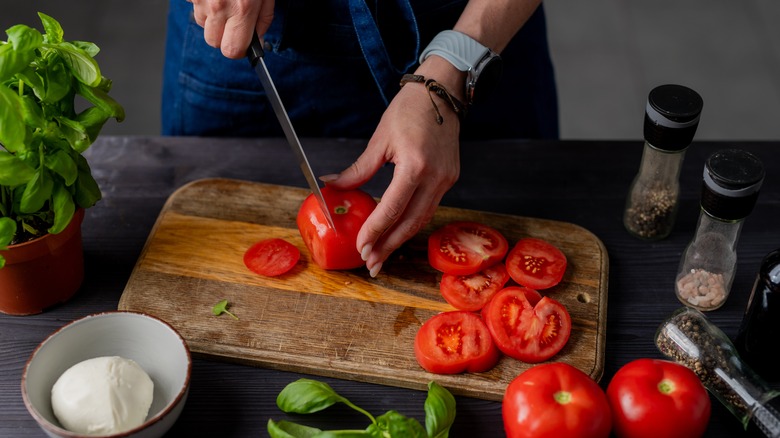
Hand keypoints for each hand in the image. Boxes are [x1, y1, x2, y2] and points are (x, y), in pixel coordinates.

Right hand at [190, 0, 274, 58]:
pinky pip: (193, 6)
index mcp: (242, 8)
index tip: (243, 44)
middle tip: (233, 20)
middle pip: (213, 41)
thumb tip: (257, 41)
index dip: (239, 50)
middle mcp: (218, 5)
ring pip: (201, 23)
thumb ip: (263, 19)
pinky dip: (202, 2)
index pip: (233, 50)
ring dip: (211, 17)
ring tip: (224, 0)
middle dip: (223, 36)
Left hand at [323, 84, 460, 276]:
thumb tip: (333, 185)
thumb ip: (359, 169)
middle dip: (389, 245)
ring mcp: (446, 180)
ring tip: (382, 254)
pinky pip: (429, 207)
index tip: (361, 247)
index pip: (392, 208)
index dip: (375, 231)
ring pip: (422, 219)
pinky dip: (412, 222)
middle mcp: (435, 177)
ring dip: (401, 239)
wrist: (441, 93)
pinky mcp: (449, 178)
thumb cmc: (409, 109)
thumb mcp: (379, 140)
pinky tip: (397, 232)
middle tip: (371, 263)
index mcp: (415, 166)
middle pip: (411, 222)